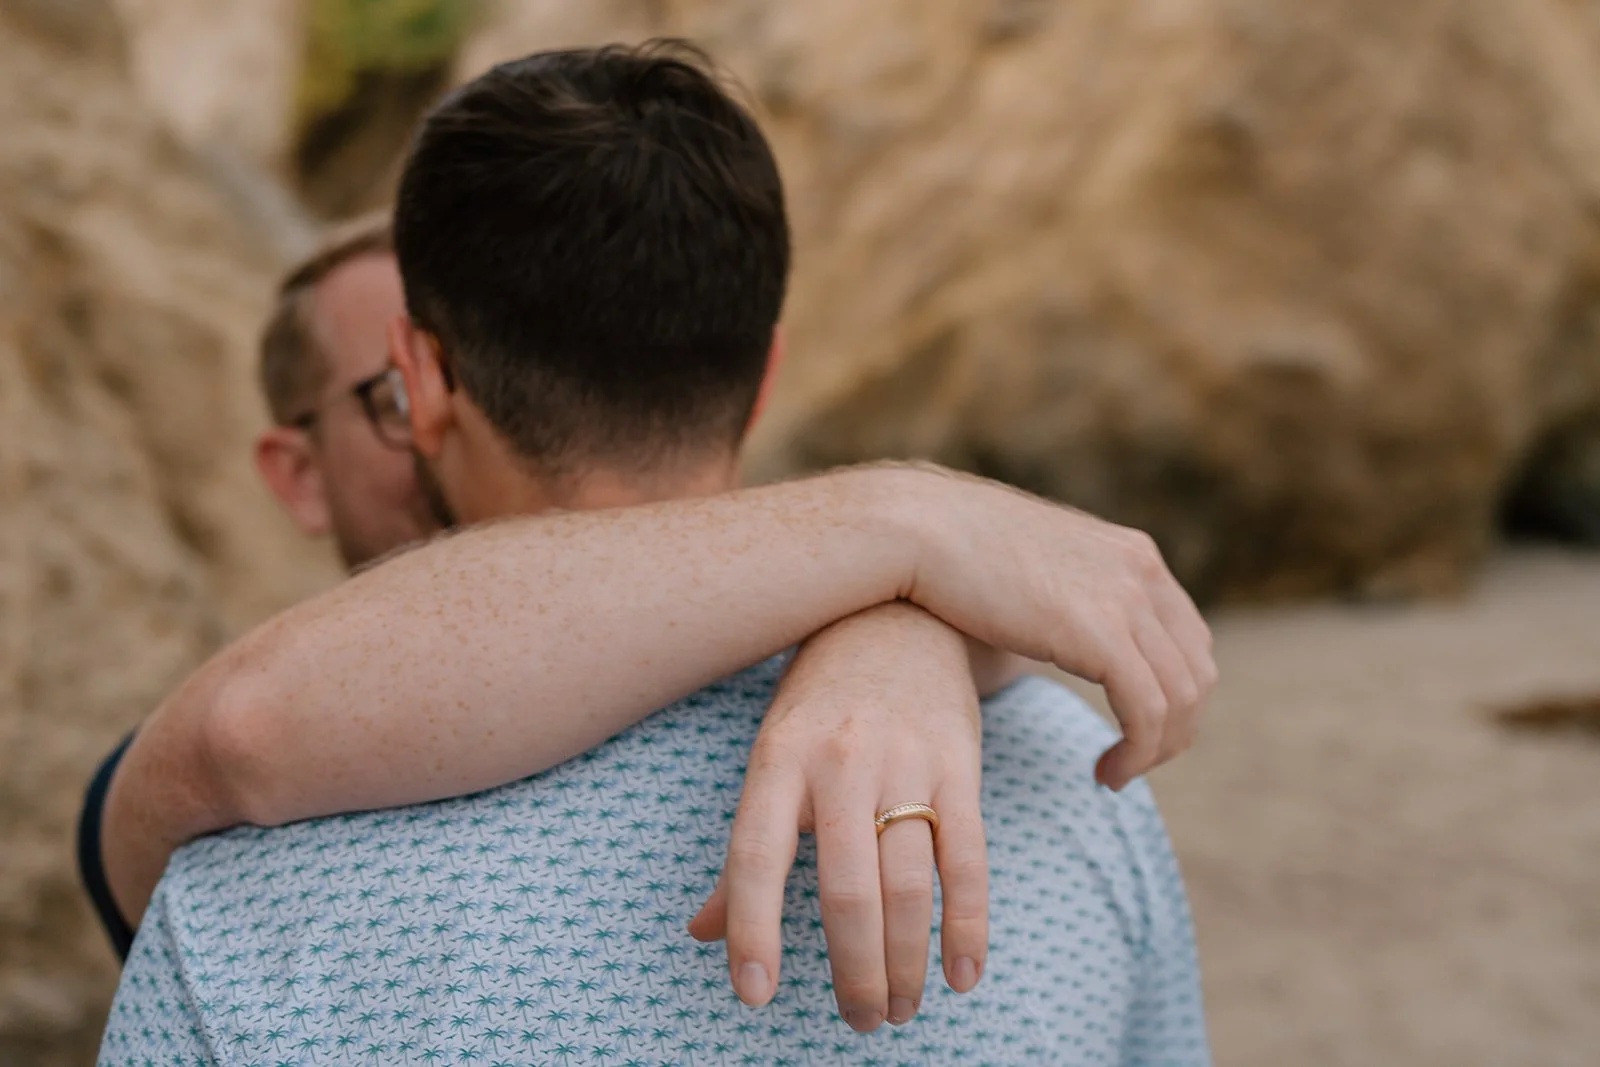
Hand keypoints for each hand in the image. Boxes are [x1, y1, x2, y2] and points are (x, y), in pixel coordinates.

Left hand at [689, 602, 984, 1031]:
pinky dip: (968, 926)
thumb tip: (703, 933)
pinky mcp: (960, 762)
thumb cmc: (820, 701)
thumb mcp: (771, 757)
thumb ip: (744, 849)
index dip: (752, 929)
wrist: (899, 611)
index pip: (754, 857)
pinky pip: (968, 859)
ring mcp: (905, 760)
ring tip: (898, 1009)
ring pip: (910, 884)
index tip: (755, 996)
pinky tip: (962, 976)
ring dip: (906, 963)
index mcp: (778, 759)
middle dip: (854, 971)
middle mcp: (840, 761)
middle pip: (848, 889)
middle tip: (859, 1021)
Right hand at [888, 465, 1215, 789]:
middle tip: (1130, 761)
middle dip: (1174, 730)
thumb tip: (1055, 625)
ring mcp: (1126, 600)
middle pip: (1196, 672)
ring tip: (1114, 775)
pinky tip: (1104, 773)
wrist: (918, 527)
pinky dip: (1137, 753)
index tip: (1134, 729)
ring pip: (1179, 700)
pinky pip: (1147, 713)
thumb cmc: (951, 551)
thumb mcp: (1033, 566)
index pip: (1189, 639)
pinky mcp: (1102, 634)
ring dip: (1155, 751)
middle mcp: (1142, 573)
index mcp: (1132, 555)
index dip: (1174, 695)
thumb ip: (1063, 592)